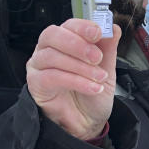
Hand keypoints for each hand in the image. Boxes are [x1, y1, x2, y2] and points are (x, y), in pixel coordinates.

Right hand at [26, 19, 121, 139]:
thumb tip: (113, 28)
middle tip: (97, 57)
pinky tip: (91, 87)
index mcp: (64, 42)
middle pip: (52, 35)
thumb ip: (108, 49)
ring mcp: (38, 67)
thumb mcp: (106, 70)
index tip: (98, 33)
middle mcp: (47, 51)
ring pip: (52, 56)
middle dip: (77, 44)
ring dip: (79, 66)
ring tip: (99, 78)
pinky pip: (51, 76)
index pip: (68, 25)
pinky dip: (75, 80)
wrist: (88, 123)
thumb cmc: (91, 96)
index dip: (82, 26)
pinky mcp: (36, 85)